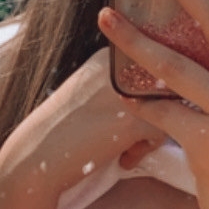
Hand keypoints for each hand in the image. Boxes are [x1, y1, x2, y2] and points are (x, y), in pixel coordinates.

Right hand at [0, 45, 160, 205]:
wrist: (37, 155)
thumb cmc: (68, 128)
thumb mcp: (95, 91)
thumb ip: (126, 83)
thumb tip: (171, 91)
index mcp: (111, 52)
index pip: (156, 68)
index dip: (148, 96)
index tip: (122, 115)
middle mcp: (121, 63)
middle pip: (167, 87)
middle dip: (154, 113)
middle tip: (125, 132)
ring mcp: (128, 89)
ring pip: (169, 109)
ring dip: (150, 131)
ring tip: (124, 145)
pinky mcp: (133, 118)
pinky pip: (162, 133)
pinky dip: (143, 150)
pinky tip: (122, 156)